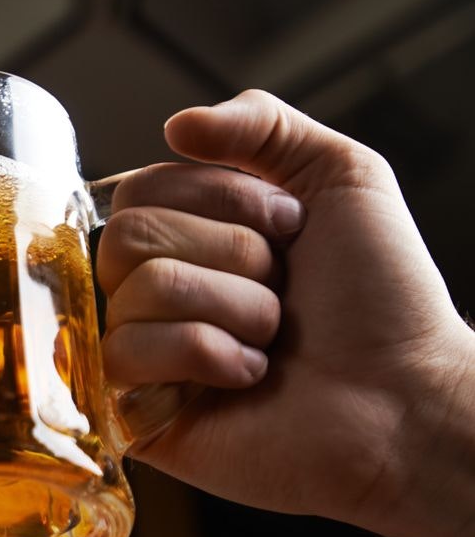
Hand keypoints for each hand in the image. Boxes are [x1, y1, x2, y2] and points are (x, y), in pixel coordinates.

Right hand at [98, 89, 474, 536]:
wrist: (410, 398)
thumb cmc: (384, 300)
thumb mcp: (341, 175)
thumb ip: (262, 124)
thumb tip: (175, 125)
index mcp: (190, 239)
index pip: (141, 187)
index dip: (219, 197)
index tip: (290, 225)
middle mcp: (156, 293)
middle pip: (127, 234)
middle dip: (229, 253)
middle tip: (281, 288)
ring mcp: (142, 355)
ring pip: (138, 290)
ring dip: (232, 308)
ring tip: (271, 341)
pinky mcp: (135, 412)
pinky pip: (126, 354)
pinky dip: (205, 355)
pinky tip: (247, 377)